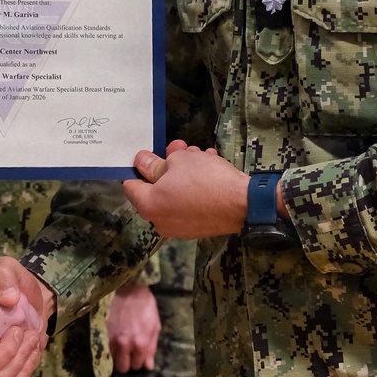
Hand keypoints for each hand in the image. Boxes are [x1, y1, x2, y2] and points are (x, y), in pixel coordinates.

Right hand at [0, 256, 55, 376]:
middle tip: (18, 330)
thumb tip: (8, 300)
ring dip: (20, 358)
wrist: (34, 297)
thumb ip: (3, 275)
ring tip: (32, 335)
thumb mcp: (7, 268)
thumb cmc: (12, 283)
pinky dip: (27, 367)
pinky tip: (34, 346)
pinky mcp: (6, 374)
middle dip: (3, 354)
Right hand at [106, 284, 160, 371]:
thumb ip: (151, 348)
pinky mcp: (100, 331)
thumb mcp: (154, 326)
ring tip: (120, 345)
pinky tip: (113, 339)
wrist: (127, 286)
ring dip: (116, 355)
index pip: (138, 366)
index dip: (139, 360)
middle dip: (127, 361)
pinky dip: (108, 347)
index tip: (138, 352)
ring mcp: (110, 339)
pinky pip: (103, 348)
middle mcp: (124, 345)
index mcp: (141, 344)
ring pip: (111, 360)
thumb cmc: (144, 304)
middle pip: (123, 367)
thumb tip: (148, 366)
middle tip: (129, 351)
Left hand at [123, 140, 248, 238]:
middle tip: (179, 148)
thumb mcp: (178, 161)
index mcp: (149, 206)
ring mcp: (180, 227)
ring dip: (184, 172)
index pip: (131, 185)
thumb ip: (154, 164)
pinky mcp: (198, 227)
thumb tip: (141, 162)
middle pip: (156, 188)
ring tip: (199, 155)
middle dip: (168, 165)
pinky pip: (189, 203)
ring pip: (175, 192)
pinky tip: (209, 168)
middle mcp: (161, 221)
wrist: (245, 203)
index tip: (150, 154)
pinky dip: (195, 187)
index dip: (139, 166)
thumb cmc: (207, 180)